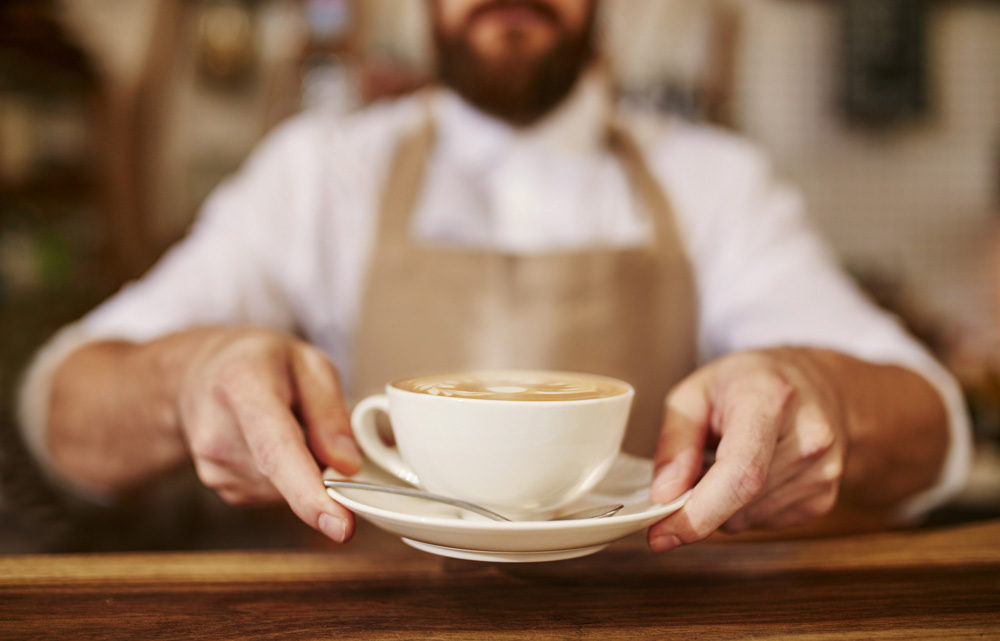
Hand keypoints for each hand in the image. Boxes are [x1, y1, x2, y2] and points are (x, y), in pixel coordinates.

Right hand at [177, 328, 361, 542]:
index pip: (277, 450)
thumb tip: (348, 466)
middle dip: (321, 464)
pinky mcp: (222, 488)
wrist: (199, 373)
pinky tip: (271, 444)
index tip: (340, 526)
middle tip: (313, 421)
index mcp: (242, 388)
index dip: (309, 493)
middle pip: (289, 476)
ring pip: (287, 490)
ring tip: (284, 424)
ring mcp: (214, 467)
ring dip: (304, 468)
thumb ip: (331, 412)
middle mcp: (218, 433)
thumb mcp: (308, 363)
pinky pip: (277, 494)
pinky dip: (289, 476)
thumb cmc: (260, 363)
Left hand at [647, 349, 847, 551]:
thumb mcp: (695, 391)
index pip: (741, 473)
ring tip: (727, 459)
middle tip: (688, 472)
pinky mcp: (824, 499)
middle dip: (697, 503)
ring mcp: (823, 472)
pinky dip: (743, 507)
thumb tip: (664, 495)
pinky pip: (763, 522)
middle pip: (739, 502)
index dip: (698, 512)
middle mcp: (808, 438)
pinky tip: (752, 471)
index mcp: (771, 400)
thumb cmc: (751, 382)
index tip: (660, 532)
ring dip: (721, 504)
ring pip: (745, 519)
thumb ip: (675, 440)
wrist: (820, 384)